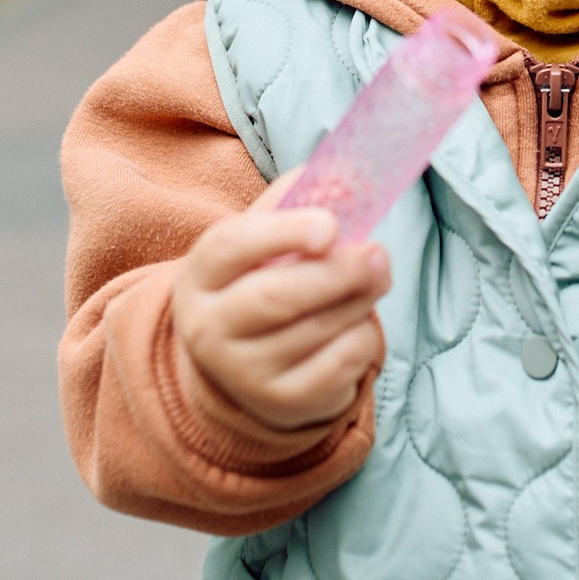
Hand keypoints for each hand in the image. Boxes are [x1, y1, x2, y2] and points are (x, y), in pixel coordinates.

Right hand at [170, 172, 392, 431]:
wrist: (239, 366)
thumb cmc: (259, 283)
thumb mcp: (263, 242)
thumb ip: (296, 204)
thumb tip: (345, 176)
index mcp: (200, 276)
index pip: (232, 247)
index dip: (282, 232)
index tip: (330, 226)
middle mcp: (208, 329)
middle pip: (276, 296)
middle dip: (336, 272)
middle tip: (378, 253)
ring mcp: (242, 373)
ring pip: (315, 330)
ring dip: (359, 299)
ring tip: (375, 277)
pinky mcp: (281, 403)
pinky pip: (339, 364)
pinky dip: (362, 337)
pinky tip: (357, 323)